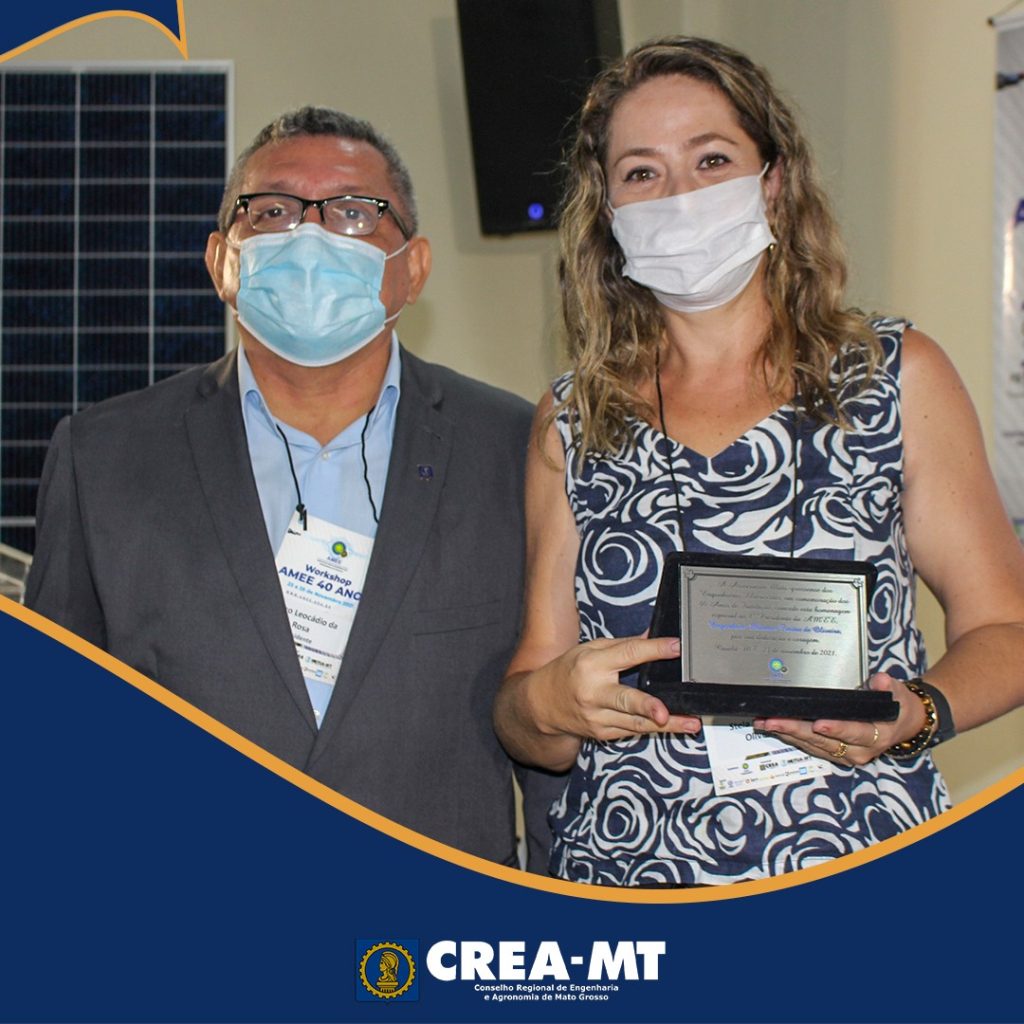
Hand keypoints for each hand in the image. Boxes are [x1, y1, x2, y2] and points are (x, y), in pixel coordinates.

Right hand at [531, 634, 701, 742]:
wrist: (541, 704)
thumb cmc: (568, 671)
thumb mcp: (590, 649)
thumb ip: (624, 645)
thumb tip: (653, 635)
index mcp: (592, 665)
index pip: (627, 655)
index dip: (653, 650)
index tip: (675, 646)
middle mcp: (594, 693)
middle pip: (625, 700)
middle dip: (646, 706)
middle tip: (663, 712)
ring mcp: (598, 717)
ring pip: (636, 723)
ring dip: (666, 725)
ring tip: (690, 723)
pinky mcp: (603, 733)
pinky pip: (633, 731)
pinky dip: (655, 729)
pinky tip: (675, 726)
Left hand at [752, 673, 925, 764]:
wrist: (901, 724)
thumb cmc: (896, 706)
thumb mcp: (898, 693)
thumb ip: (888, 687)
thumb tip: (881, 681)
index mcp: (877, 735)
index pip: (855, 733)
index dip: (836, 729)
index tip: (818, 723)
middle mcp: (858, 750)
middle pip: (824, 741)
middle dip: (797, 730)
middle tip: (773, 720)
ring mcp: (843, 754)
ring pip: (812, 745)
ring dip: (787, 734)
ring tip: (765, 722)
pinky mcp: (832, 752)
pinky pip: (809, 746)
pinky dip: (790, 736)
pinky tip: (772, 726)